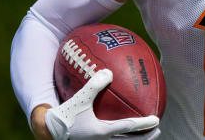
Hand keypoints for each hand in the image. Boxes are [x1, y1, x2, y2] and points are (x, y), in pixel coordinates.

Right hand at [45, 69, 160, 139]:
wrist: (46, 131)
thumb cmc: (64, 115)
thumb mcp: (79, 99)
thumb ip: (94, 85)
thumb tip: (109, 72)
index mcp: (101, 132)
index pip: (128, 127)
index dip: (144, 123)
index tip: (156, 119)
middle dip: (146, 137)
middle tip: (157, 129)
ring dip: (136, 139)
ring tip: (146, 133)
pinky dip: (122, 136)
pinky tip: (122, 129)